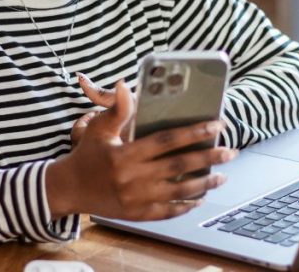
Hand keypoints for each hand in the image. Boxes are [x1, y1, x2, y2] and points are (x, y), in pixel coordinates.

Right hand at [47, 79, 237, 220]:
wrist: (69, 189)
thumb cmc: (87, 155)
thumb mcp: (98, 129)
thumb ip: (117, 109)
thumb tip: (123, 84)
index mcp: (126, 154)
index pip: (167, 141)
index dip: (194, 132)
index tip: (216, 125)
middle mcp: (133, 177)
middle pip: (179, 166)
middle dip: (208, 158)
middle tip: (230, 151)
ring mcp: (136, 199)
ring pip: (179, 191)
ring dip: (204, 183)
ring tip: (222, 176)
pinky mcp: (137, 214)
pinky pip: (168, 211)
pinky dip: (186, 205)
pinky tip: (200, 197)